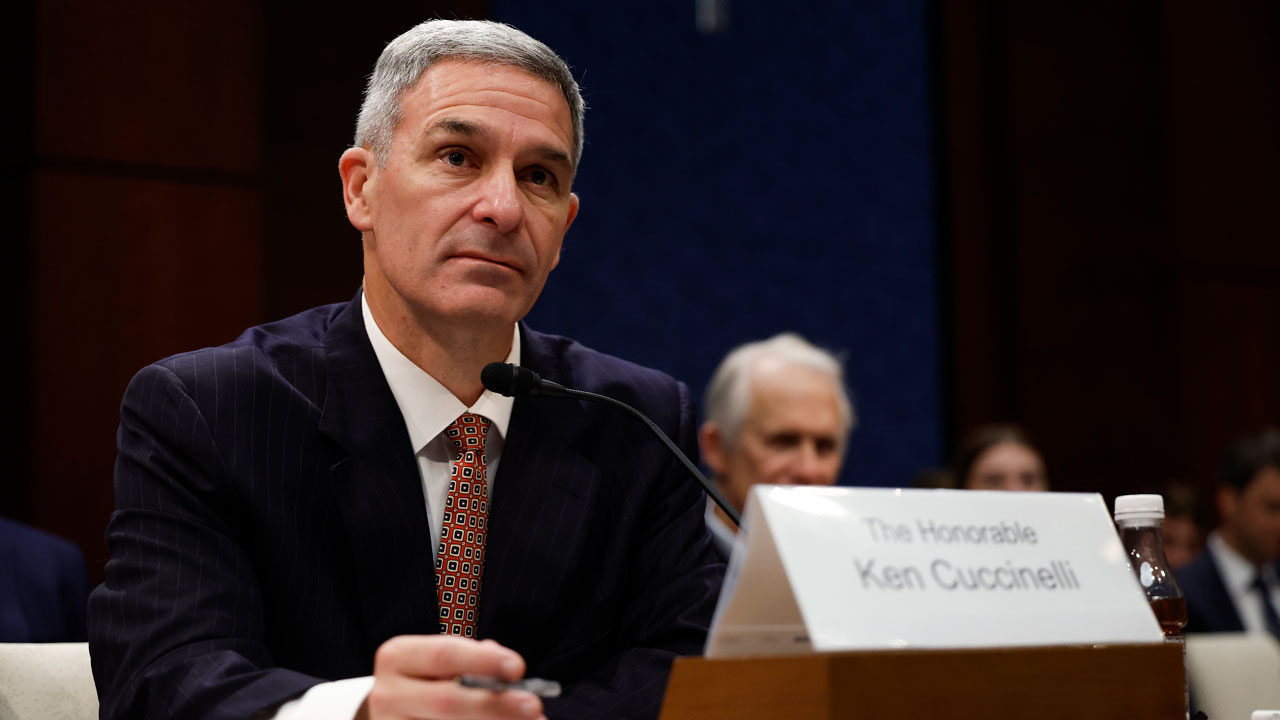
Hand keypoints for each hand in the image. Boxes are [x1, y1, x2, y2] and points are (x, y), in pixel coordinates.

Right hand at [359, 636, 545, 719]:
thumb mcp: (440, 663)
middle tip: (533, 706)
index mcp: (397, 657)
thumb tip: (508, 676)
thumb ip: (472, 660)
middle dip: (495, 705)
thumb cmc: (427, 681)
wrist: (394, 710)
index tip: (518, 668)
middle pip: (446, 701)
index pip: (443, 654)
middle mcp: (387, 694)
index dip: (483, 660)